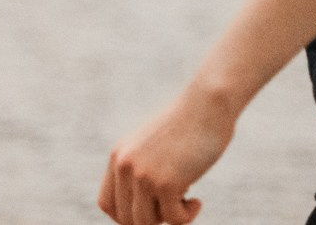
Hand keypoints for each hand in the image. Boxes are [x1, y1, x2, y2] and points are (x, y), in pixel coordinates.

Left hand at [98, 82, 237, 224]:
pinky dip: (187, 216)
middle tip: (173, 204)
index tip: (150, 212)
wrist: (209, 103)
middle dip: (151, 219)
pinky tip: (197, 201)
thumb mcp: (153, 144)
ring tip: (186, 202)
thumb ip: (141, 167)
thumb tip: (142, 207)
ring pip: (146, 223)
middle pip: (126, 219)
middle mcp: (125, 166)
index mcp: (119, 155)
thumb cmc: (188, 124)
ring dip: (168, 218)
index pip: (106, 204)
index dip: (126, 216)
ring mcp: (144, 175)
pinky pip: (173, 219)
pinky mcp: (166, 183)